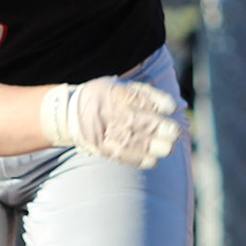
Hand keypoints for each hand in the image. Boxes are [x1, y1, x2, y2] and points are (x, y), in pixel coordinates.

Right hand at [41, 77, 183, 167]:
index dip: (160, 103)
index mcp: (115, 92)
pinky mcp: (103, 148)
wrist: (70, 113)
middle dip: (163, 128)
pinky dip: (142, 159)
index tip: (171, 108)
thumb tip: (175, 107)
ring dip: (157, 146)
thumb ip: (147, 94)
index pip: (140, 97)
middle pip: (141, 122)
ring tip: (168, 146)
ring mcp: (106, 131)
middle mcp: (111, 112)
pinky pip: (125, 156)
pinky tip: (154, 158)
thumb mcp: (120, 85)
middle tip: (175, 131)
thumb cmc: (106, 97)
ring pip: (136, 142)